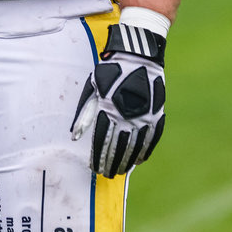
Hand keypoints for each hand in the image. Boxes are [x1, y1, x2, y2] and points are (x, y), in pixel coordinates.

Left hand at [70, 23, 165, 176]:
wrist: (139, 56)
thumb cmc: (111, 71)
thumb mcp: (93, 88)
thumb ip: (85, 113)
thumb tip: (75, 136)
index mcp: (108, 110)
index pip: (102, 141)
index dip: (98, 156)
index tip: (94, 168)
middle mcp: (126, 117)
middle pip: (117, 148)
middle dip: (110, 163)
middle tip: (106, 174)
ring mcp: (143, 118)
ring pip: (134, 148)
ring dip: (126, 162)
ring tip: (119, 171)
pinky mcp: (156, 116)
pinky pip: (151, 140)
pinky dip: (144, 152)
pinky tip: (138, 162)